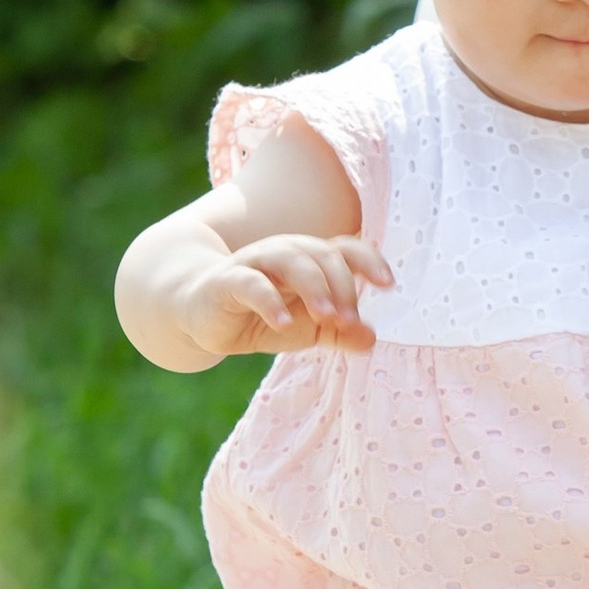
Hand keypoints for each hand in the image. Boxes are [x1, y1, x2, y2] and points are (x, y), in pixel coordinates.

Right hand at [183, 232, 392, 359]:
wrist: (200, 316)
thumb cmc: (259, 315)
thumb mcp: (305, 329)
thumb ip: (338, 332)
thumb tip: (372, 339)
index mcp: (309, 259)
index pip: (346, 249)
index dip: (369, 262)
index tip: (388, 285)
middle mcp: (285, 252)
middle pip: (322, 254)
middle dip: (341, 285)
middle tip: (349, 319)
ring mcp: (255, 262)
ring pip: (290, 259)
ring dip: (314, 286)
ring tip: (327, 317)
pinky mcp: (226, 281)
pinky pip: (250, 284)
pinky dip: (269, 301)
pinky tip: (282, 323)